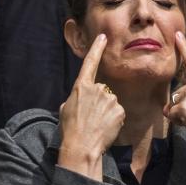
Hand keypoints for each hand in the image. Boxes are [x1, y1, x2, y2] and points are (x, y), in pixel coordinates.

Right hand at [57, 33, 124, 179]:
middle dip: (99, 103)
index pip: (90, 63)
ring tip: (97, 125)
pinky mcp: (119, 110)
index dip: (97, 49)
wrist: (82, 147)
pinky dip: (114, 120)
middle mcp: (97, 89)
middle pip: (102, 91)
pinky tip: (105, 128)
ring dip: (106, 112)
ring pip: (111, 103)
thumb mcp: (66, 109)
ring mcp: (109, 99)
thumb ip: (76, 99)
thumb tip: (81, 100)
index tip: (103, 37)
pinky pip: (118, 112)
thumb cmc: (70, 130)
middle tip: (90, 118)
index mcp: (81, 87)